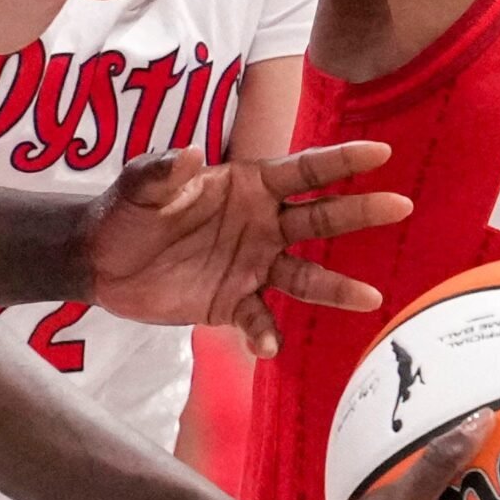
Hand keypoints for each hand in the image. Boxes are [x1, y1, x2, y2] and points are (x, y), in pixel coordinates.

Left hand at [84, 141, 394, 355]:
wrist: (100, 262)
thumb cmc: (125, 211)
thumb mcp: (139, 186)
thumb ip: (164, 171)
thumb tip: (189, 154)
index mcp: (247, 185)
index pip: (302, 170)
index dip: (340, 161)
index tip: (380, 153)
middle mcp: (261, 223)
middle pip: (319, 217)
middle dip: (359, 211)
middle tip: (399, 206)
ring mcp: (252, 264)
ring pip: (304, 274)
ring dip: (335, 286)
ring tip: (369, 298)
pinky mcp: (233, 302)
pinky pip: (260, 319)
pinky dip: (265, 333)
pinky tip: (268, 346)